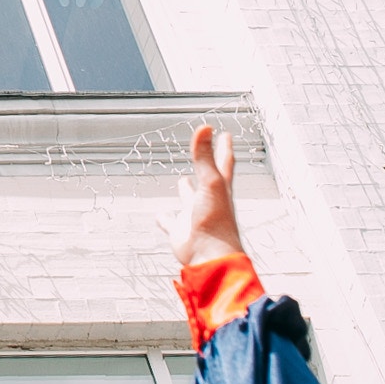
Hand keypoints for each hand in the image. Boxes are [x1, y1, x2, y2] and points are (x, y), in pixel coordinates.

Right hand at [168, 124, 245, 267]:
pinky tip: (160, 215)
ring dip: (185, 190)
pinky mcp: (179, 230)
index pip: (224, 162)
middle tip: (203, 154)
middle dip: (206, 166)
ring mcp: (193, 215)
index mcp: (220, 188)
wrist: (209, 256)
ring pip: (189, 199)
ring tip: (181, 181)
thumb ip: (204, 156)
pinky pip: (169, 222)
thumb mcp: (209, 183)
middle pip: (207, 178)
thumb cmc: (216, 221)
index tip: (224, 134)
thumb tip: (205, 127)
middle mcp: (208, 200)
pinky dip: (164, 218)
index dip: (224, 147)